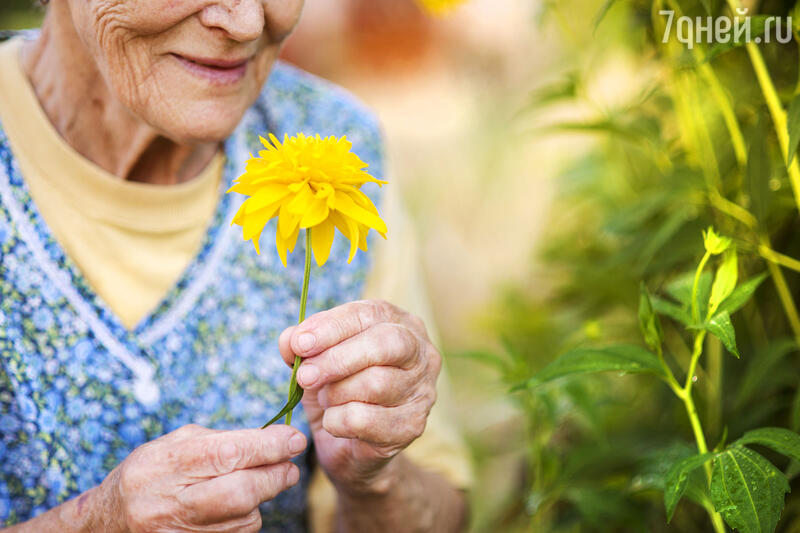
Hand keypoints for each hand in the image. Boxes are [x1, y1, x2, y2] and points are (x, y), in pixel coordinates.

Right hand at [100, 424, 306, 532]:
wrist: (109, 524)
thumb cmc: (149, 474)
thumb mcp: (174, 445)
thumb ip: (220, 440)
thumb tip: (275, 439)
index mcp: (165, 464)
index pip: (227, 453)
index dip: (268, 446)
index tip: (294, 439)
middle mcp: (168, 502)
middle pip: (240, 492)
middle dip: (275, 477)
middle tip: (290, 467)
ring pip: (244, 519)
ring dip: (260, 500)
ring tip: (253, 485)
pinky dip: (245, 520)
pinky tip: (234, 509)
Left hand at [278, 300, 441, 493]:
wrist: (350, 446)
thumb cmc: (337, 390)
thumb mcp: (315, 361)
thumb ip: (301, 344)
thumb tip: (291, 339)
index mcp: (398, 323)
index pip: (369, 314)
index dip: (332, 327)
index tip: (300, 343)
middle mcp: (420, 353)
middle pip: (385, 344)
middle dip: (338, 359)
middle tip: (305, 376)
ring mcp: (422, 390)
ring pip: (376, 383)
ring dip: (337, 393)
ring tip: (325, 399)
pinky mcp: (413, 426)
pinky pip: (367, 420)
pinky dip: (339, 421)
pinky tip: (333, 422)